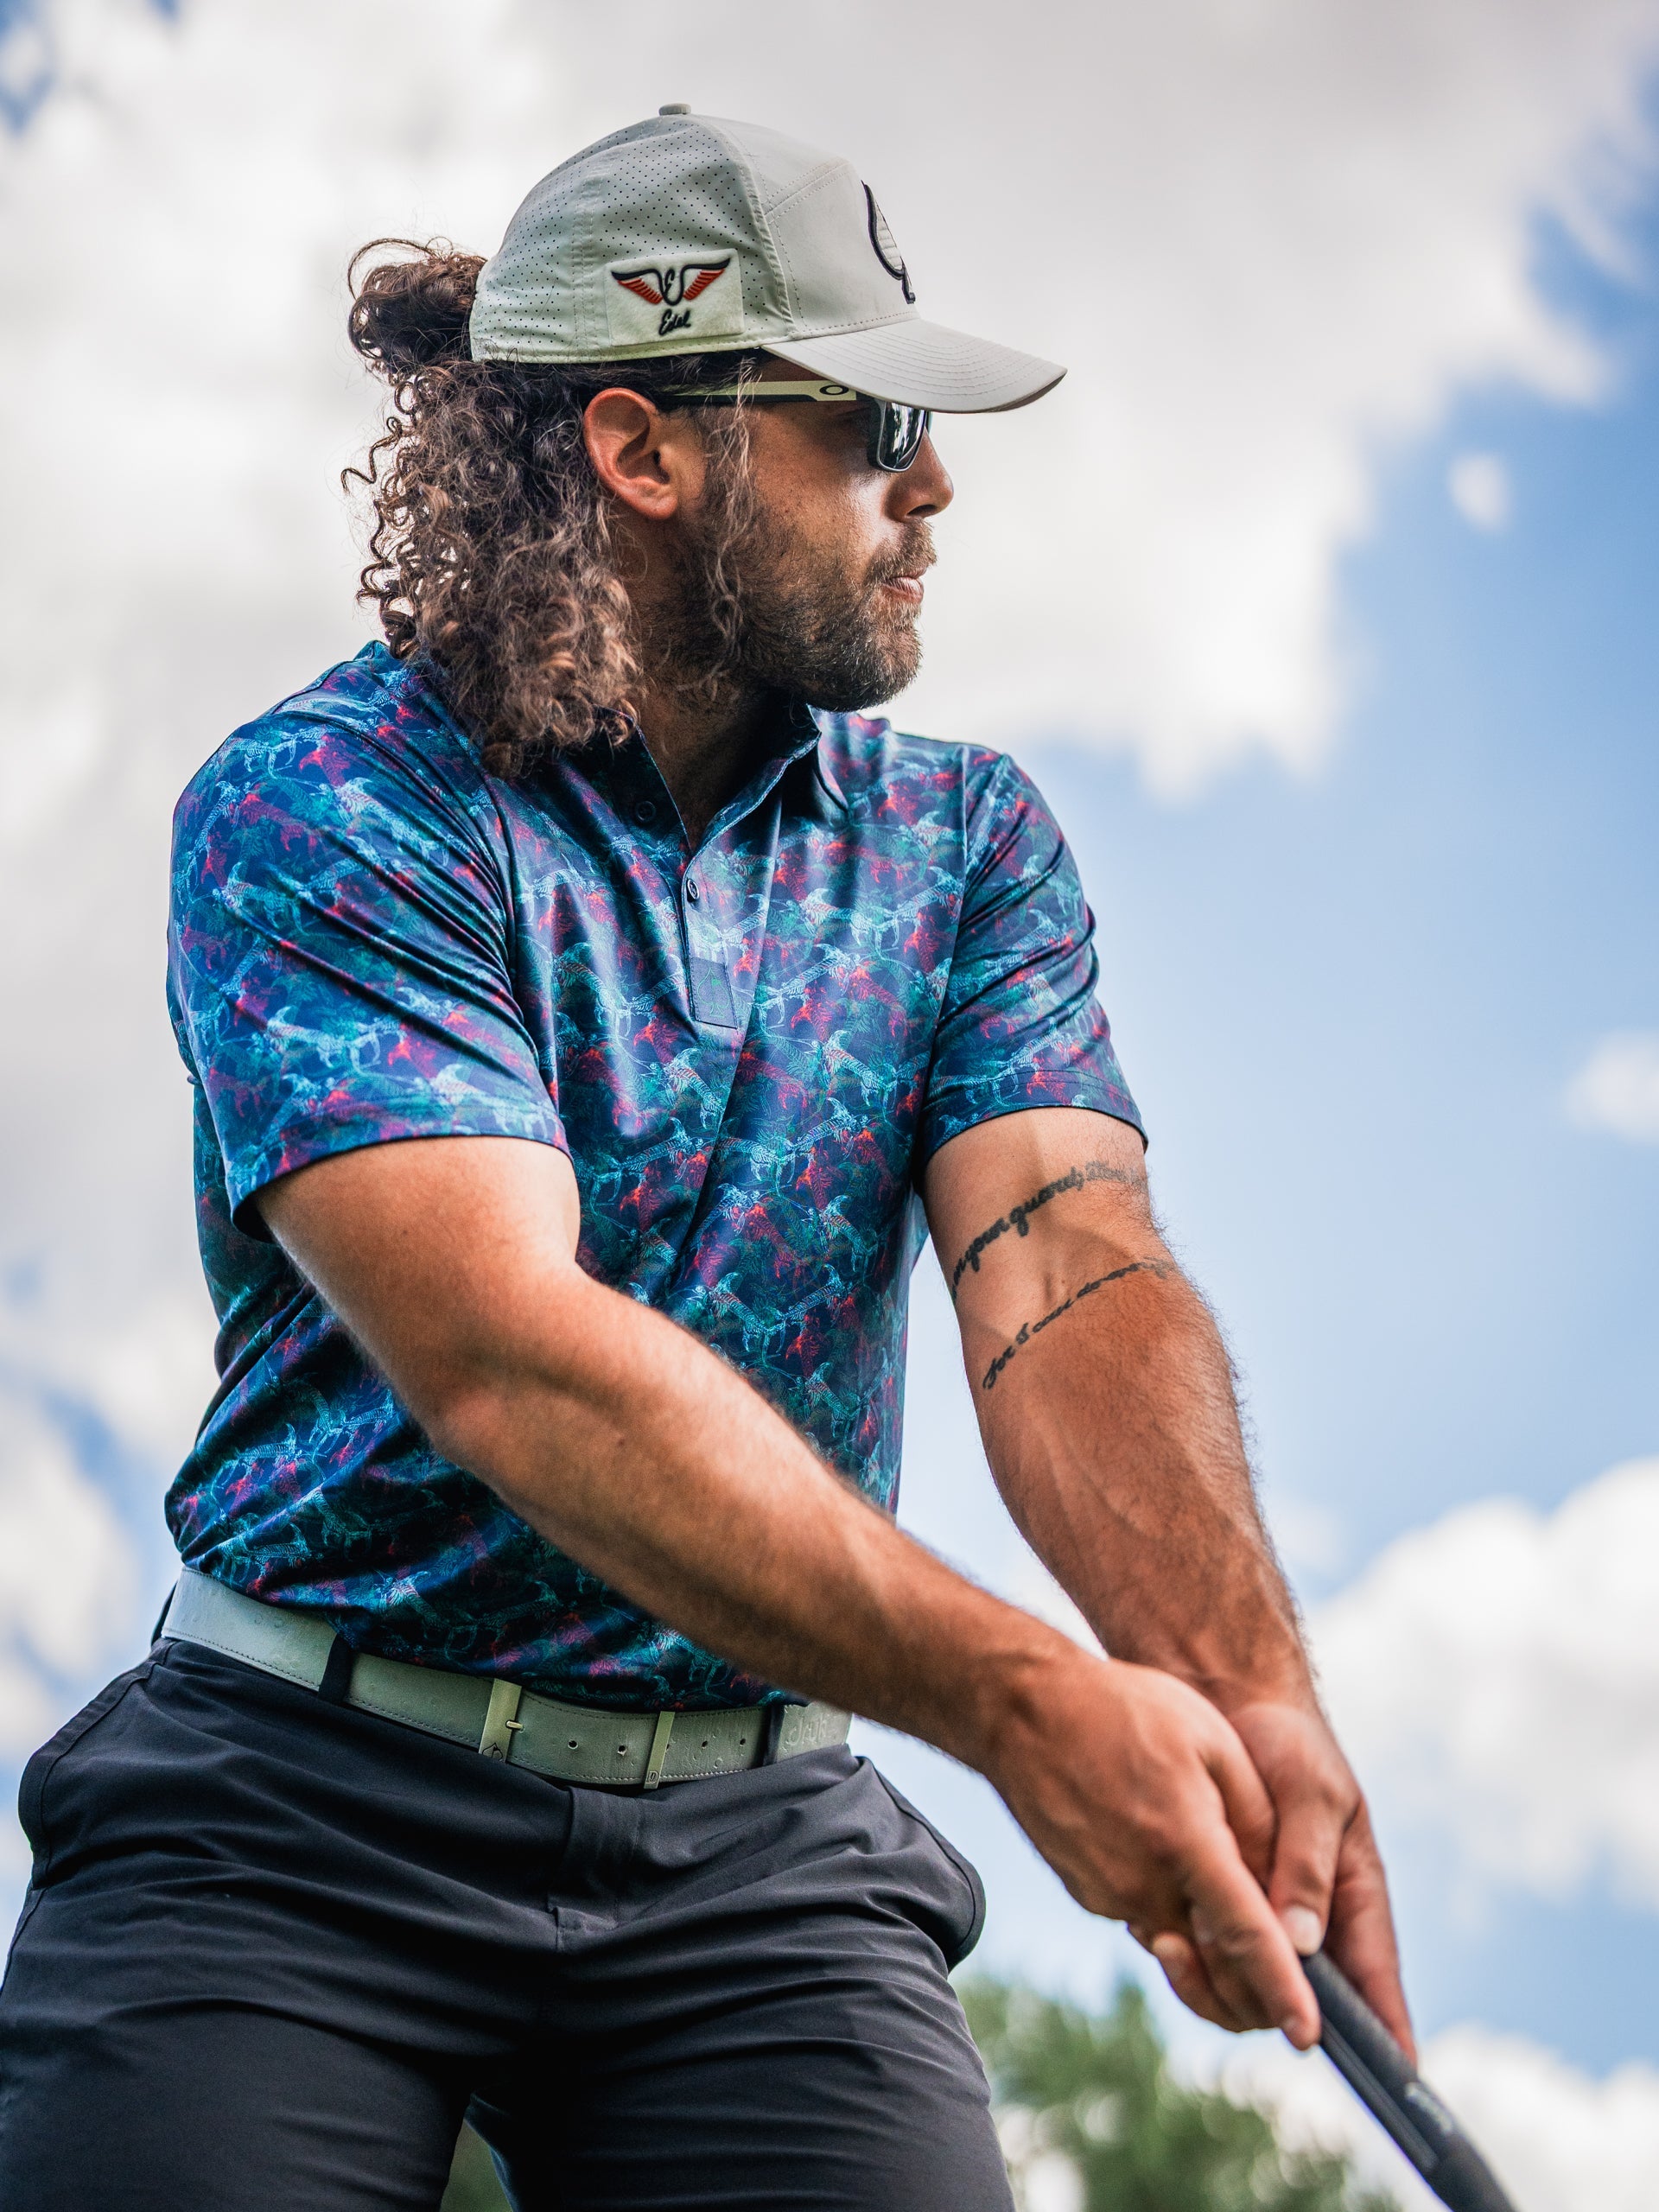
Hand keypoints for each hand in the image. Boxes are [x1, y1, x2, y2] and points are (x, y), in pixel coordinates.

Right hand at [985, 1648, 1322, 2046]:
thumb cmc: (1124, 1709)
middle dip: (1251, 1977)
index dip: (1282, 1992)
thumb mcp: (1211, 1739)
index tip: (1308, 2037)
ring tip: (1211, 1861)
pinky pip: (1144, 1914)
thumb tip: (1285, 1888)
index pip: (1246, 1937)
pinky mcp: (1085, 1894)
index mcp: (1185, 1842)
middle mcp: (1143, 1884)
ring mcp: (1107, 1895)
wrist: (1023, 1709)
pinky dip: (1168, 1900)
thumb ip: (1257, 1816)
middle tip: (1282, 1966)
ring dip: (1207, 1926)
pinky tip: (1161, 1842)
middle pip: (1213, 1960)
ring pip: (1178, 1937)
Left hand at [1148, 1696, 1413, 2061]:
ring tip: (1171, 1938)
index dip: (1389, 2034)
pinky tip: (1153, 1926)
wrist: (1223, 1707)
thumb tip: (1303, 1946)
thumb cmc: (1286, 1746)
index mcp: (1354, 1900)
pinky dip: (1181, 1956)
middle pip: (1302, 2003)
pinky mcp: (1215, 1912)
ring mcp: (1263, 1925)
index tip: (1399, 2076)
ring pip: (1247, 1992)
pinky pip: (1204, 1962)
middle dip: (1266, 1998)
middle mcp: (1312, 1926)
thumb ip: (1309, 1865)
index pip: (1379, 1982)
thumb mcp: (1311, 1793)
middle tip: (1221, 1964)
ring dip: (1212, 1980)